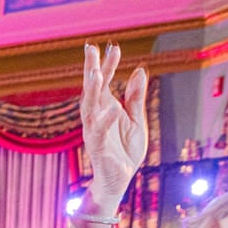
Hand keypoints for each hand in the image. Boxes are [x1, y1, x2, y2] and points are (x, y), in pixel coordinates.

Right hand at [80, 43, 147, 204]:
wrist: (118, 180)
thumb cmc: (124, 150)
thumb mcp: (136, 119)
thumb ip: (135, 97)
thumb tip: (139, 70)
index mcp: (105, 108)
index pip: (104, 82)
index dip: (107, 65)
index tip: (113, 47)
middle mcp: (95, 117)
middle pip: (91, 89)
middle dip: (91, 69)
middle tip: (91, 49)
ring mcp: (94, 132)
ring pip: (88, 108)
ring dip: (91, 91)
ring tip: (96, 74)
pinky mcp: (97, 148)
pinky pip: (99, 132)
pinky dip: (105, 120)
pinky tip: (114, 108)